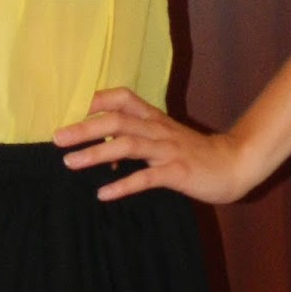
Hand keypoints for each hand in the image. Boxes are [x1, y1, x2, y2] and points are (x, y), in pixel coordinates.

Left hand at [53, 88, 255, 203]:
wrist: (234, 164)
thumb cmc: (193, 153)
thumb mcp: (163, 136)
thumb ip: (134, 135)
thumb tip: (98, 143)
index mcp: (154, 118)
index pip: (121, 98)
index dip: (94, 99)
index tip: (67, 108)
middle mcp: (158, 130)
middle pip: (117, 121)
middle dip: (84, 128)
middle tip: (56, 138)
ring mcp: (168, 150)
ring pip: (128, 145)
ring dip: (97, 153)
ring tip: (70, 163)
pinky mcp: (178, 172)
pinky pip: (147, 178)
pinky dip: (124, 185)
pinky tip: (103, 193)